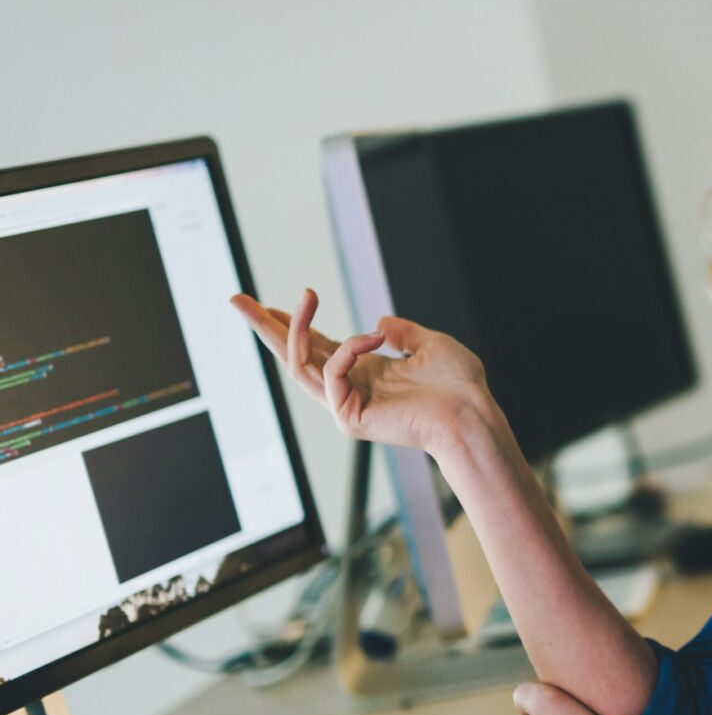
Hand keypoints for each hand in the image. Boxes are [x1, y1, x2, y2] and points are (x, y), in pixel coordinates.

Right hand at [230, 288, 494, 457]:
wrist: (473, 414)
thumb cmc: (460, 386)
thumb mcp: (431, 345)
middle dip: (264, 327)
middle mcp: (350, 389)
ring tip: (305, 295)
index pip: (318, 347)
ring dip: (295, 328)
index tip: (270, 302)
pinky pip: (331, 373)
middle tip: (235, 299)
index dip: (295, 324)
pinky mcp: (349, 418)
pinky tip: (371, 338)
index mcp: (366, 373)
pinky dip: (348, 350)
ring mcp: (346, 406)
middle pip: (294, 356)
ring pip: (299, 365)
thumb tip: (379, 324)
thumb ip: (403, 333)